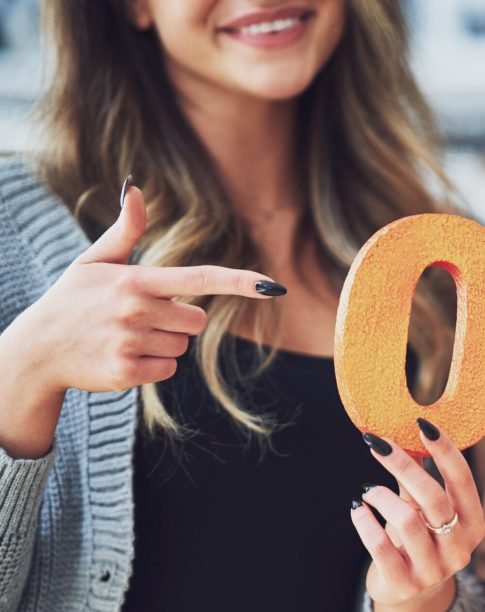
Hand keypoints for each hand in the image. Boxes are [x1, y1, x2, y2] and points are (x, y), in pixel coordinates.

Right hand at [0, 180, 278, 457]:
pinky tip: (121, 356)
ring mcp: (131, 343)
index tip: (271, 286)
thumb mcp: (93, 261)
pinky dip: (151, 366)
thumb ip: (125, 229)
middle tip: (137, 317)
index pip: (200, 278)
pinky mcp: (128, 373)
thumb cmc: (71, 300)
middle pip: (197, 319)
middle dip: (176, 319)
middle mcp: (136, 310)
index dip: (239, 282)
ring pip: (182, 345)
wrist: (36, 350)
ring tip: (124, 336)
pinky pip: (168, 370)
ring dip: (162, 343)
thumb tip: (137, 187)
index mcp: (135, 280)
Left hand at [350, 421, 484, 611]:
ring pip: (406, 521)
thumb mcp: (425, 511)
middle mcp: (460, 548)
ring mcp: (434, 570)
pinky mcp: (406, 584)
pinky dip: (365, 522)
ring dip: (381, 497)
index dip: (445, 451)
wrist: (409, 594)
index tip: (422, 425)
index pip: (462, 481)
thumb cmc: (419, 540)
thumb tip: (405, 436)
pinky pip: (381, 547)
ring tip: (367, 490)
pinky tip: (357, 508)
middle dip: (404, 466)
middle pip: (434, 499)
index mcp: (474, 524)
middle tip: (378, 444)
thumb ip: (420, 481)